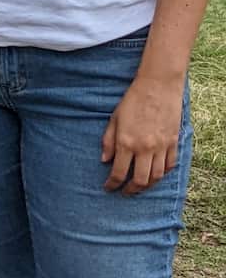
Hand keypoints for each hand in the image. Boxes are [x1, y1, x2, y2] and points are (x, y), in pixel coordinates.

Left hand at [101, 74, 184, 193]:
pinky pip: (170, 165)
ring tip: (140, 186)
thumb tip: (104, 160)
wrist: (158, 85)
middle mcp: (145, 148)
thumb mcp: (115, 118)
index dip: (112, 184)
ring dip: (147, 185)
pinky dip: (163, 173)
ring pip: (156, 176)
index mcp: (127, 142)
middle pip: (140, 181)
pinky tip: (155, 174)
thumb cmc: (133, 100)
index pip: (119, 173)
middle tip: (124, 192)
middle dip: (130, 190)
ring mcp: (161, 146)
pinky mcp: (174, 142)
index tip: (108, 187)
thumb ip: (108, 141)